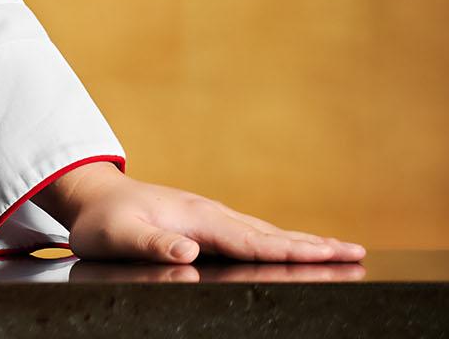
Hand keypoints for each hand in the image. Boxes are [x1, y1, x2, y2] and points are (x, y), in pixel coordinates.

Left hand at [38, 163, 364, 263]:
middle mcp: (210, 214)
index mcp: (197, 218)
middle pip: (271, 233)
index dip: (293, 250)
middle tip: (358, 252)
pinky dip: (280, 241)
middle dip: (315, 245)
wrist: (89, 194)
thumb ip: (152, 244)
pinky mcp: (205, 223)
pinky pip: (252, 234)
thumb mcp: (118, 237)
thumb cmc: (102, 221)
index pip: (253, 240)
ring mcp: (210, 216)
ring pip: (266, 231)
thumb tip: (189, 251)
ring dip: (304, 242)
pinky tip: (293, 249)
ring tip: (341, 251)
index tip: (332, 254)